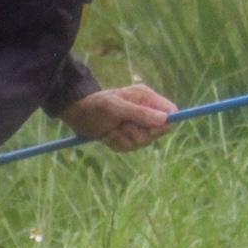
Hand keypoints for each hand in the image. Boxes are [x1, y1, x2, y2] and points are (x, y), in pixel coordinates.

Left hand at [59, 84, 176, 153]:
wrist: (77, 115)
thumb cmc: (96, 106)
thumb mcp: (116, 107)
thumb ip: (140, 113)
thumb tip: (164, 119)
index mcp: (146, 99)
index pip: (170, 111)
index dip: (166, 123)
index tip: (152, 128)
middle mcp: (145, 112)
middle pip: (158, 131)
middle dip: (139, 133)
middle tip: (122, 126)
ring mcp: (137, 126)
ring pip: (143, 142)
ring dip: (124, 139)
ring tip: (111, 129)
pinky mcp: (127, 138)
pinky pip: (129, 148)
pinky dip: (116, 144)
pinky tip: (107, 135)